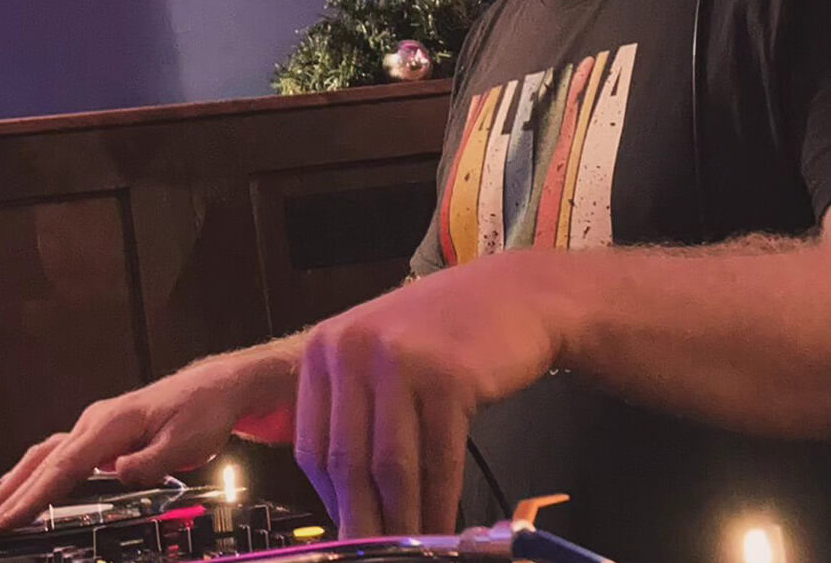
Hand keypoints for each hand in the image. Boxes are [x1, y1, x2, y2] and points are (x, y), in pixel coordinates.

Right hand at [0, 339, 300, 535]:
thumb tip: (118, 472)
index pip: (64, 466)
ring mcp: (97, 425)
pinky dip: (36, 471)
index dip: (32, 496)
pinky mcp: (103, 433)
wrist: (214, 388)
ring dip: (15, 481)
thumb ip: (151, 461)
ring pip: (46, 455)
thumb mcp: (185, 442)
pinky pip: (60, 453)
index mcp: (112, 424)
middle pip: (44, 461)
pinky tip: (23, 486)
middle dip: (9, 493)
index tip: (6, 520)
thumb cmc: (202, 413)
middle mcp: (96, 421)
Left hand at [294, 252, 559, 538]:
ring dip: (402, 520)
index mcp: (325, 347)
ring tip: (412, 548)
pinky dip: (441, 501)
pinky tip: (444, 525)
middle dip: (362, 521)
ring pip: (391, 467)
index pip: (312, 445)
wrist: (517, 294)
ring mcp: (401, 360)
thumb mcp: (379, 352)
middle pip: (347, 461)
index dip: (330, 500)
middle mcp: (353, 349)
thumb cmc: (447, 331)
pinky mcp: (448, 376)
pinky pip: (439, 458)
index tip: (348, 530)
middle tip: (373, 554)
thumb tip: (338, 494)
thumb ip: (350, 406)